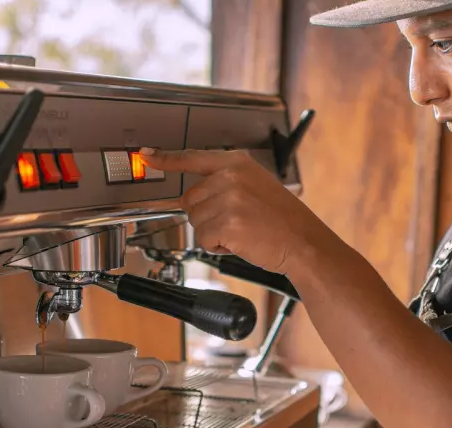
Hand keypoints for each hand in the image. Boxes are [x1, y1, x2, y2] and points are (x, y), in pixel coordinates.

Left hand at [140, 148, 337, 274]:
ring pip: (196, 221)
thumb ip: (227, 182)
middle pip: (190, 199)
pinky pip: (204, 239)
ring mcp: (229, 199)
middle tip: (236, 221)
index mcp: (237, 163)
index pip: (193, 157)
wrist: (305, 242)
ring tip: (243, 231)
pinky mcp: (227, 223)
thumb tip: (195, 193)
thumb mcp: (258, 186)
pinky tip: (240, 242)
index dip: (166, 159)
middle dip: (206, 215)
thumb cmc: (284, 220)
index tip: (146, 157)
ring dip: (214, 232)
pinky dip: (218, 246)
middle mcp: (231, 176)